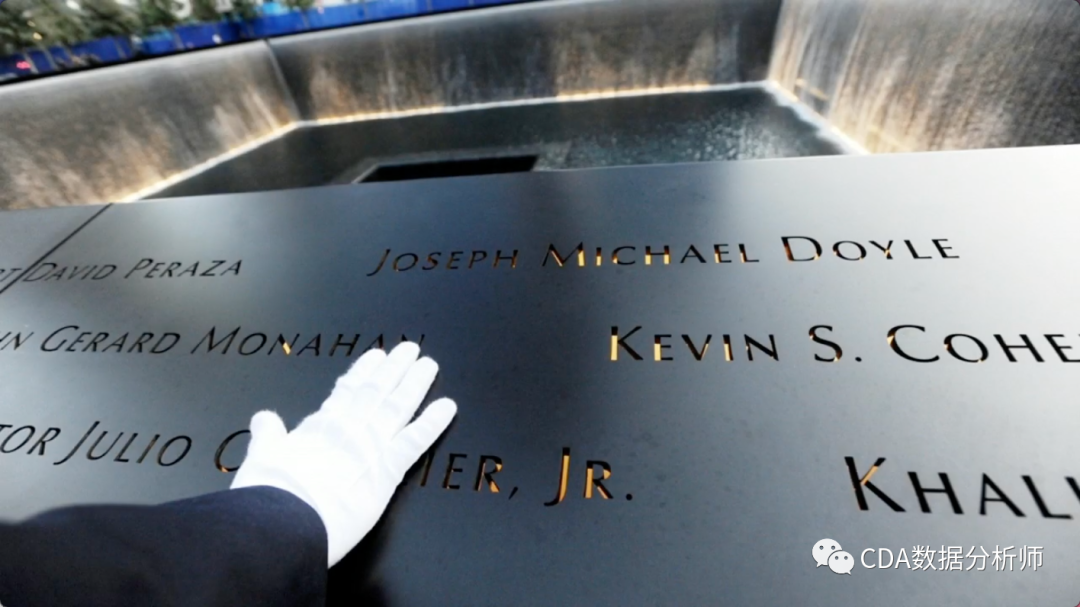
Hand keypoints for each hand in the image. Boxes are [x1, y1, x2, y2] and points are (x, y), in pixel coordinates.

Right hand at [230, 342, 456, 565]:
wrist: (283, 522)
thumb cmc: (270, 496)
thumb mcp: (260, 458)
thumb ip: (266, 435)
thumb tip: (263, 418)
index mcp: (319, 427)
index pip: (346, 392)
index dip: (363, 372)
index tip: (376, 357)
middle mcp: (349, 430)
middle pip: (377, 392)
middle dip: (394, 369)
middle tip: (410, 349)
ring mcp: (371, 446)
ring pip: (398, 406)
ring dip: (415, 384)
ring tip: (428, 364)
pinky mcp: (388, 471)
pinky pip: (416, 441)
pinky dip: (433, 422)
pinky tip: (447, 406)